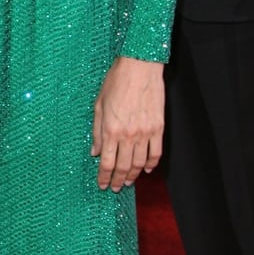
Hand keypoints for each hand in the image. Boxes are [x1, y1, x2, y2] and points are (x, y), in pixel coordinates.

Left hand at [91, 56, 163, 191]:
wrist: (140, 67)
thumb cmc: (116, 82)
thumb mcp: (98, 105)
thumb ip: (96, 131)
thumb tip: (95, 151)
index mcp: (110, 130)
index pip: (106, 163)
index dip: (104, 177)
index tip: (102, 184)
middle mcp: (128, 135)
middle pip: (123, 166)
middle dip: (118, 180)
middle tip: (115, 187)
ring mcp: (145, 133)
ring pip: (139, 163)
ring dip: (133, 175)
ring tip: (128, 181)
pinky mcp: (158, 128)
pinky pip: (156, 152)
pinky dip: (151, 164)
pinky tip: (146, 169)